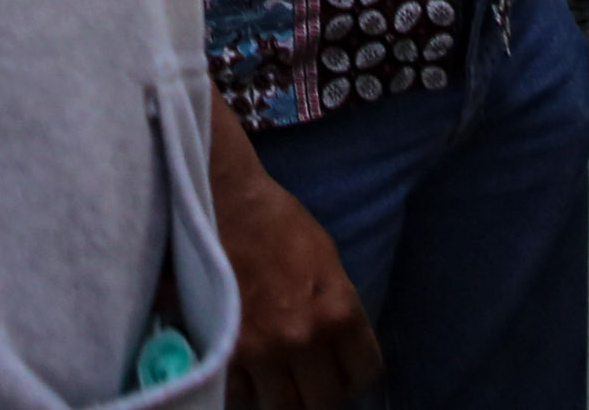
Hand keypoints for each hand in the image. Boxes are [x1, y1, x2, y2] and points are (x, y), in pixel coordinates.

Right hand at [209, 121, 381, 409]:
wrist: (223, 199)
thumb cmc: (278, 222)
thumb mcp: (328, 261)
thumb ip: (337, 309)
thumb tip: (341, 349)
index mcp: (338, 312)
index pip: (365, 375)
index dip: (356, 377)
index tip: (345, 372)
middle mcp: (303, 338)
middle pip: (324, 402)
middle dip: (321, 393)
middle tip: (311, 380)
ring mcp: (261, 350)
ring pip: (283, 407)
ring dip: (283, 396)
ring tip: (277, 380)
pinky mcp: (223, 351)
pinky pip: (241, 396)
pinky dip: (245, 390)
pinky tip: (247, 372)